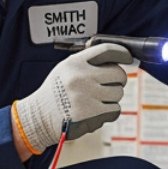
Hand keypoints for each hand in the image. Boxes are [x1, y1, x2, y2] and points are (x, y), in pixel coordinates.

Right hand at [12, 42, 134, 154]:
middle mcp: (80, 76)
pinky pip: (115, 109)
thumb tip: (116, 61)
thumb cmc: (55, 94)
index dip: (122, 53)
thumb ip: (87, 63)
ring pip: (118, 93)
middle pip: (118, 73)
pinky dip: (110, 111)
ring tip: (97, 100)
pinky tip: (97, 111)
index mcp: (74, 63)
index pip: (106, 51)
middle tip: (111, 84)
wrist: (39, 117)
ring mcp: (86, 95)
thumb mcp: (65, 70)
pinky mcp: (91, 112)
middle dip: (118, 80)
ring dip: (112, 98)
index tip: (128, 57)